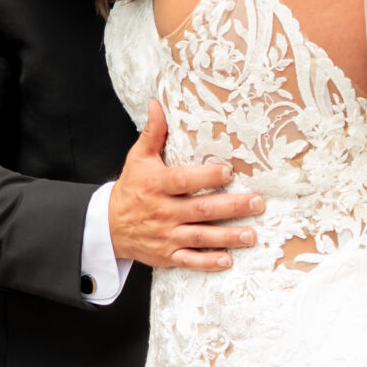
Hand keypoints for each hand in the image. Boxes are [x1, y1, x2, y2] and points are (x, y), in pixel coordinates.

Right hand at [109, 99, 260, 271]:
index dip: (206, 177)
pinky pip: (190, 260)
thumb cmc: (131, 188)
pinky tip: (228, 259)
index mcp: (157, 185)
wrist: (109, 226)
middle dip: (231, 207)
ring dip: (228, 236)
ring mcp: (166, 236)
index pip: (184, 180)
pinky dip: (208, 262)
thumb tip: (158, 103)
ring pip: (200, 236)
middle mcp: (163, 212)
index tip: (228, 172)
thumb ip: (153, 132)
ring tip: (252, 234)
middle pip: (201, 209)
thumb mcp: (138, 158)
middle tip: (257, 202)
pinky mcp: (167, 255)